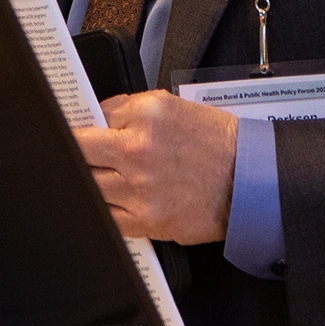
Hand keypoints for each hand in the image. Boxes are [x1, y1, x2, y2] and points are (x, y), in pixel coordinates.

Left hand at [73, 89, 237, 243]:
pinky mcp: (146, 220)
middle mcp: (139, 152)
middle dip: (76, 152)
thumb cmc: (215, 143)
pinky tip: (112, 199)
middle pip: (79, 152)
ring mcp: (140, 190)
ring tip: (99, 176)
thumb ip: (128, 109)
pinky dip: (104, 207)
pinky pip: (106, 215)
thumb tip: (95, 117)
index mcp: (145, 117)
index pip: (90, 118)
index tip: (75, 130)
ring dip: (89, 180)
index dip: (81, 125)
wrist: (250, 179)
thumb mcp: (170, 105)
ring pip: (88, 186)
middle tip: (76, 153)